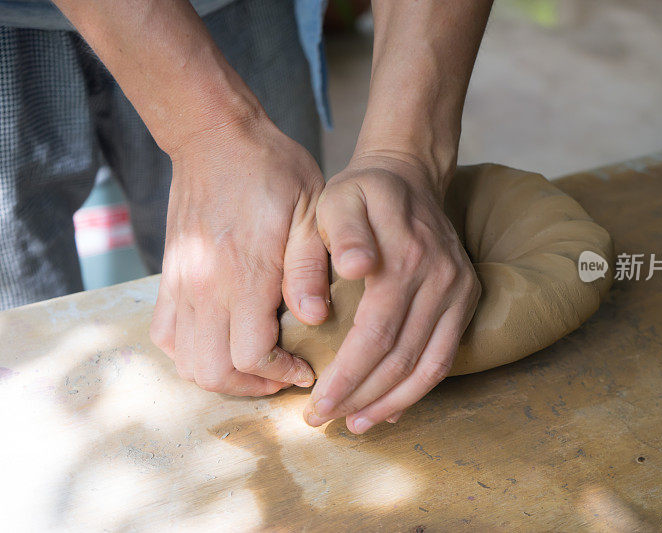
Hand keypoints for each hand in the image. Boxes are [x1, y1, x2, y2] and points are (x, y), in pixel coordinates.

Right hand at [149, 115, 329, 395]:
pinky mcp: (169, 277)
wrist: (215, 138)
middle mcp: (205, 286)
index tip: (306, 367)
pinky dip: (191, 353)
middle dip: (253, 386)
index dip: (281, 374)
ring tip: (257, 364)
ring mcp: (181, 283)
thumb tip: (315, 318)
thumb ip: (310, 268)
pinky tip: (222, 341)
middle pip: (212, 372)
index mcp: (245, 273)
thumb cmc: (273, 172)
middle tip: (283, 374)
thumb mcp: (311, 210)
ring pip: (185, 362)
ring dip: (221, 375)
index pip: (251, 356)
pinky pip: (166, 336)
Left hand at [304, 153, 480, 431]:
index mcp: (404, 256)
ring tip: (355, 424)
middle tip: (322, 420)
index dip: (346, 377)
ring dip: (391, 403)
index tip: (315, 404)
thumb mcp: (329, 204)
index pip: (374, 335)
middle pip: (401, 357)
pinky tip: (390, 408)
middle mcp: (440, 277)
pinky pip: (445, 355)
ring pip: (429, 365)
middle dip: (360, 397)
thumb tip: (337, 288)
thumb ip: (326, 244)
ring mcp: (460, 288)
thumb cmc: (360, 194)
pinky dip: (419, 389)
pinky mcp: (468, 297)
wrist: (408, 175)